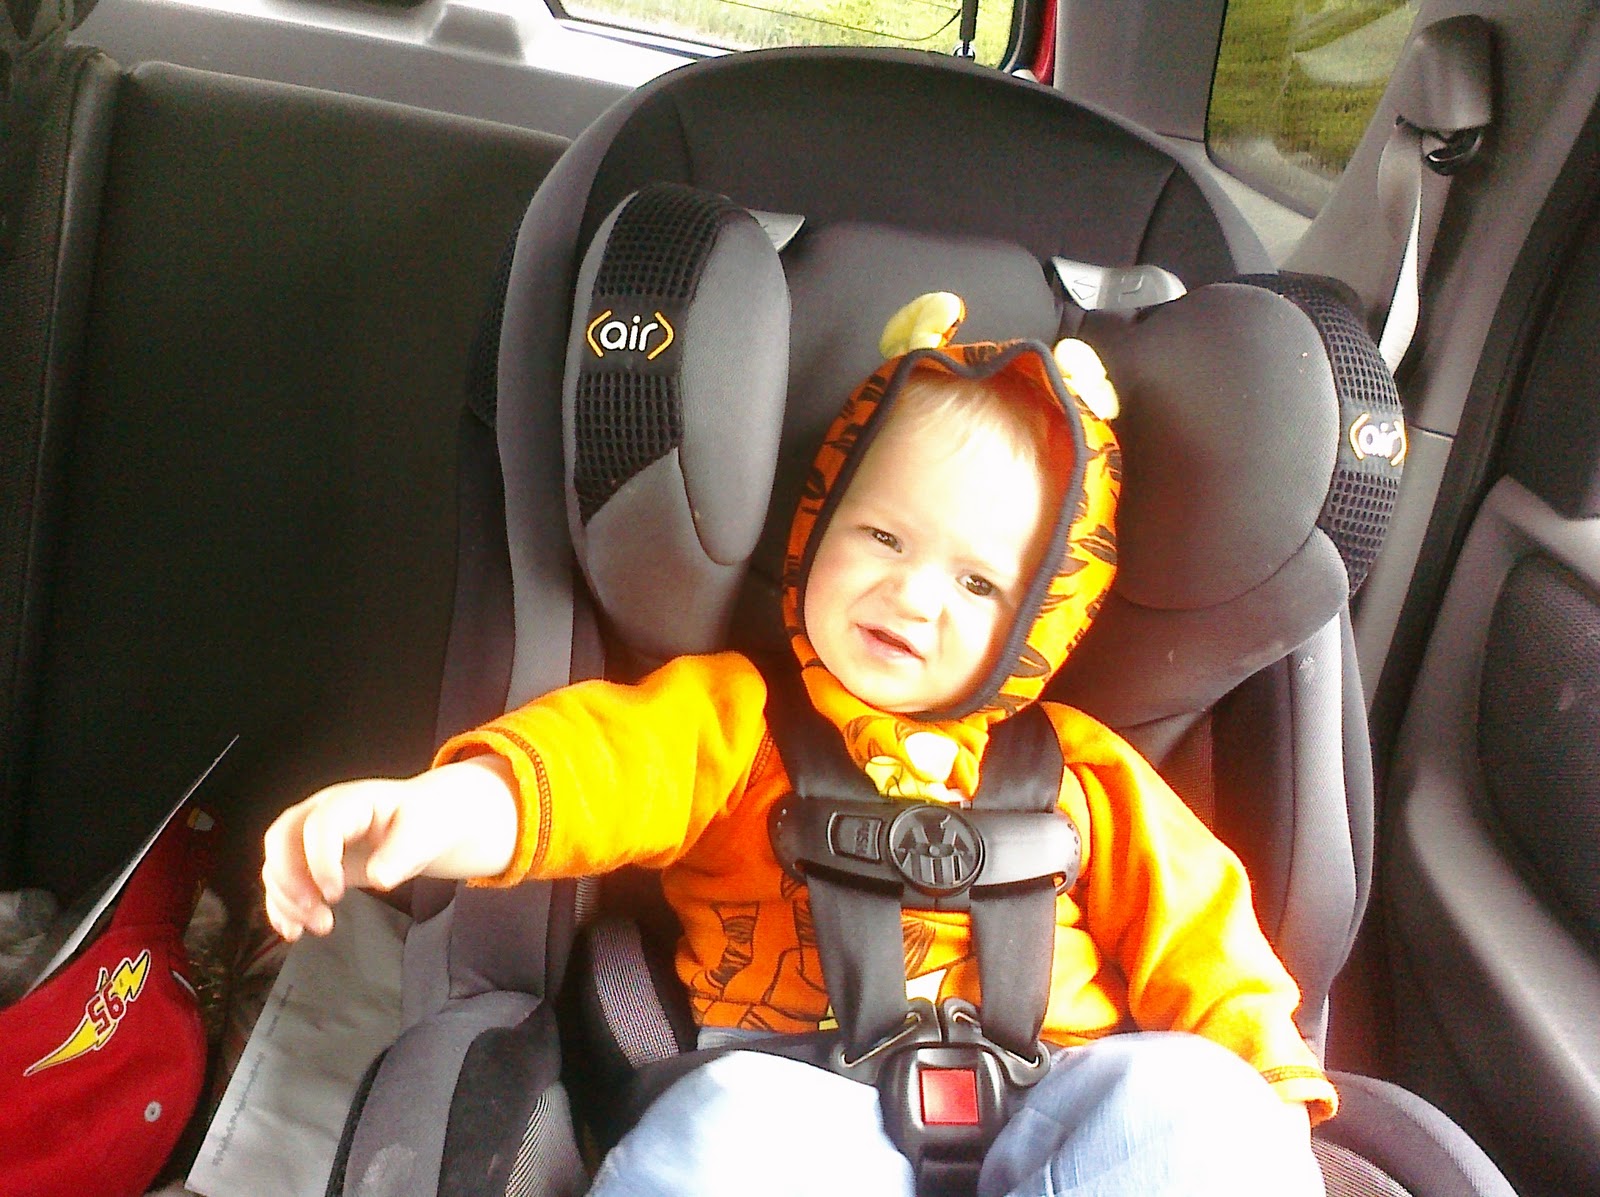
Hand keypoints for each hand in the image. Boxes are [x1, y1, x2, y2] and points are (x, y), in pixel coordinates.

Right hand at [261, 756, 516, 940]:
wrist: (424, 821)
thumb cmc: (423, 821)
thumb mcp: (425, 831)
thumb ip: (404, 852)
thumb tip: (380, 878)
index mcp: (351, 800)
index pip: (320, 824)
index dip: (319, 859)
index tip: (335, 894)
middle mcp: (322, 813)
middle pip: (281, 837)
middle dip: (288, 879)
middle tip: (314, 909)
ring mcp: (311, 837)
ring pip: (277, 863)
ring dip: (287, 899)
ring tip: (320, 926)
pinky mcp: (310, 861)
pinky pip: (282, 882)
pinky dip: (281, 907)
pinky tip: (293, 931)